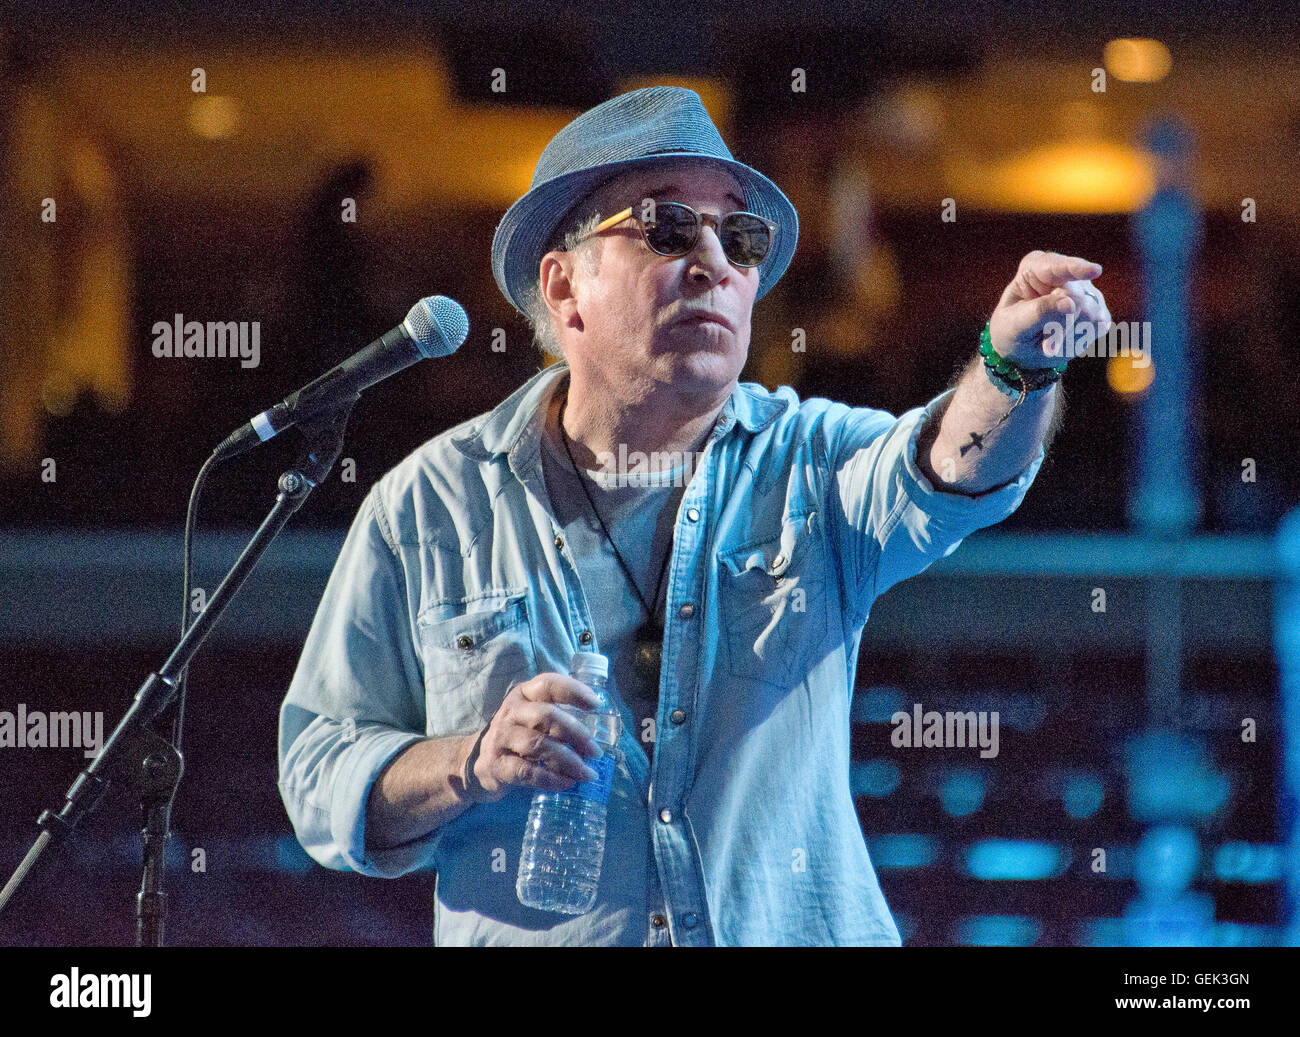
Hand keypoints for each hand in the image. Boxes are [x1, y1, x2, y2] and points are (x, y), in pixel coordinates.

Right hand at [467, 672, 604, 800]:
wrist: (478, 762)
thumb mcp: (532, 718)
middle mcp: (510, 712)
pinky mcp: (496, 765)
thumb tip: (601, 733)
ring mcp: (501, 738)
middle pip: (547, 716)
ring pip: (538, 745)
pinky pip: (527, 772)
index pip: (549, 684)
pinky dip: (551, 779)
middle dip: (576, 733)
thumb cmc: (517, 736)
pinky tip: (567, 783)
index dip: (574, 691)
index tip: (597, 704)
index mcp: (523, 695)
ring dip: (568, 760)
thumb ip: (558, 718)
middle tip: (596, 751)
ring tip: (587, 772)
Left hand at [989, 250, 1111, 367]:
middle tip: (1043, 342)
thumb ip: (1038, 313)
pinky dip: (1079, 340)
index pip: (1057, 266)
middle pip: (1077, 297)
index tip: (1094, 271)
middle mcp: (1064, 273)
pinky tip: (1063, 340)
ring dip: (1067, 335)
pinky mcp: (1098, 308)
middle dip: (1061, 325)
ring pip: (1091, 313)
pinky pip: (1099, 325)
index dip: (1077, 269)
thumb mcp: (1014, 325)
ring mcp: (1084, 289)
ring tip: (1048, 338)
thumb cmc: (1011, 332)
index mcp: (1036, 268)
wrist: (1021, 350)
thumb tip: (1071, 303)